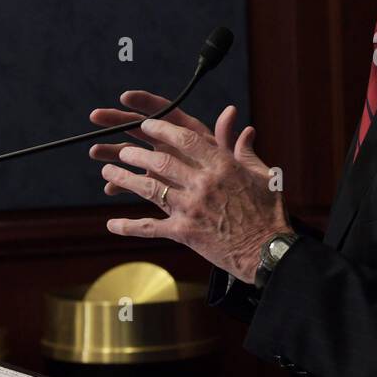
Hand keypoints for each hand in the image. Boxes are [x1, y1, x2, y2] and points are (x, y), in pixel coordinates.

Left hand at [90, 101, 291, 282]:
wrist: (267, 251)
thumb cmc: (269, 212)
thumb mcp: (264, 176)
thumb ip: (246, 151)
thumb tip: (245, 128)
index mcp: (222, 166)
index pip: (184, 139)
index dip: (161, 129)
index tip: (147, 125)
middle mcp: (203, 183)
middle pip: (160, 161)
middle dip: (135, 153)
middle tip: (122, 149)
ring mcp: (191, 208)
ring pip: (149, 188)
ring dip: (124, 179)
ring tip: (108, 171)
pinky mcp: (184, 232)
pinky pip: (150, 227)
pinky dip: (128, 226)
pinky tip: (111, 223)